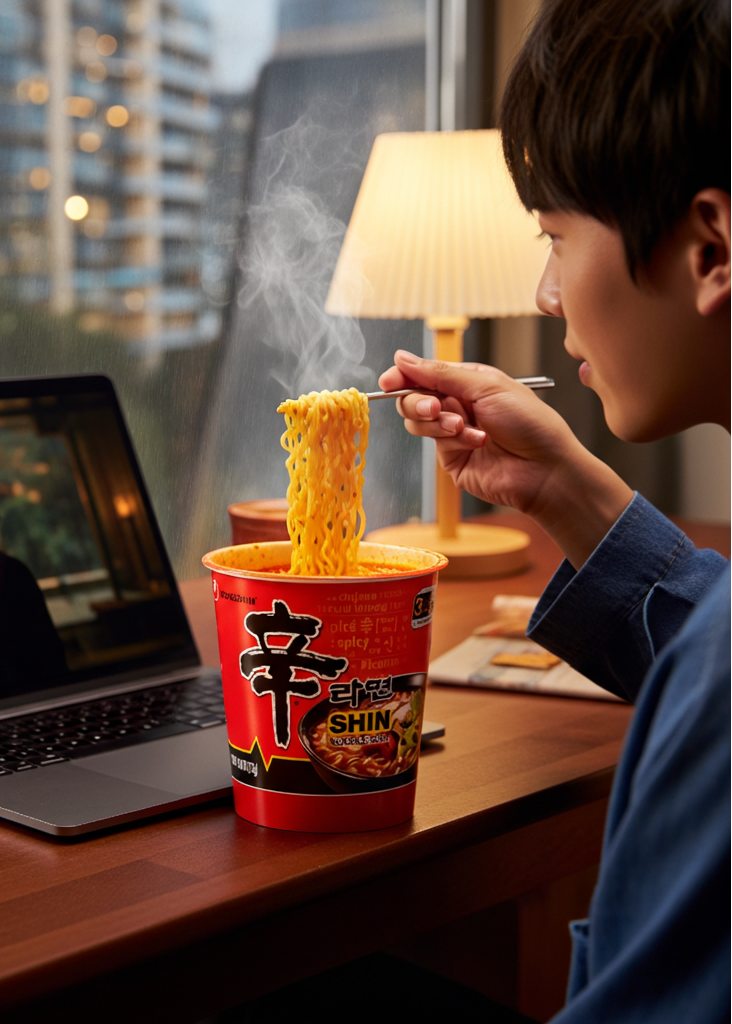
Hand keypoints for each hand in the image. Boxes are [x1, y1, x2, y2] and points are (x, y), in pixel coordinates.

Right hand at [378, 351, 633, 568]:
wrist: (546, 469)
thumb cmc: (529, 422)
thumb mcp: (486, 386)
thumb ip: (441, 373)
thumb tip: (403, 358)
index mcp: (468, 381)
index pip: (424, 373)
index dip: (403, 375)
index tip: (389, 381)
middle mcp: (458, 405)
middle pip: (414, 398)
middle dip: (418, 401)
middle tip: (434, 408)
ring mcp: (453, 433)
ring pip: (418, 422)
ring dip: (438, 422)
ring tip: (463, 426)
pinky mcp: (452, 458)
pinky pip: (435, 443)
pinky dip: (454, 439)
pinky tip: (477, 441)